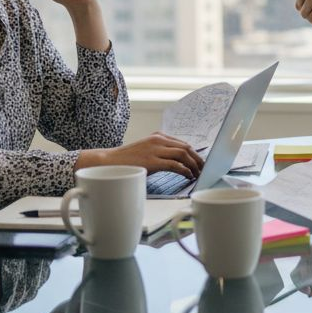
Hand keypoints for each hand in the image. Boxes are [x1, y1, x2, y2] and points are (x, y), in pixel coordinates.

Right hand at [82, 132, 203, 178]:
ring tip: (198, 174)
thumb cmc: (127, 159)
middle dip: (198, 159)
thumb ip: (161, 153)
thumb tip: (179, 163)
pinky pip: (174, 164)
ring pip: (183, 154)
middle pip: (186, 147)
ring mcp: (155, 149)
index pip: (183, 143)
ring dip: (194, 165)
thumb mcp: (147, 151)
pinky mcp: (152, 161)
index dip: (195, 153)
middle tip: (203, 169)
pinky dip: (184, 170)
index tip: (201, 162)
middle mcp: (158, 140)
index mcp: (158, 136)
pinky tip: (188, 176)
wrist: (108, 161)